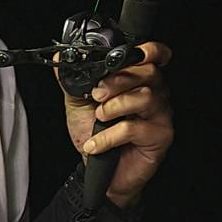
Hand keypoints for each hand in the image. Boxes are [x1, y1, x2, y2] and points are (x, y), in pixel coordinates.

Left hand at [60, 41, 173, 208]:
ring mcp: (161, 114)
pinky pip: (134, 128)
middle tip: (97, 95)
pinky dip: (109, 135)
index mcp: (139, 80)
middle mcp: (155, 93)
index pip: (154, 55)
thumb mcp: (79, 103)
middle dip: (117, 81)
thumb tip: (61, 61)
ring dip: (114, 105)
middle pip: (147, 72)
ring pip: (145, 96)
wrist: (98, 170)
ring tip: (99, 117)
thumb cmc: (95, 134)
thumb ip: (73, 80)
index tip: (123, 56)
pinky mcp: (160, 136)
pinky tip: (96, 143)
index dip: (147, 50)